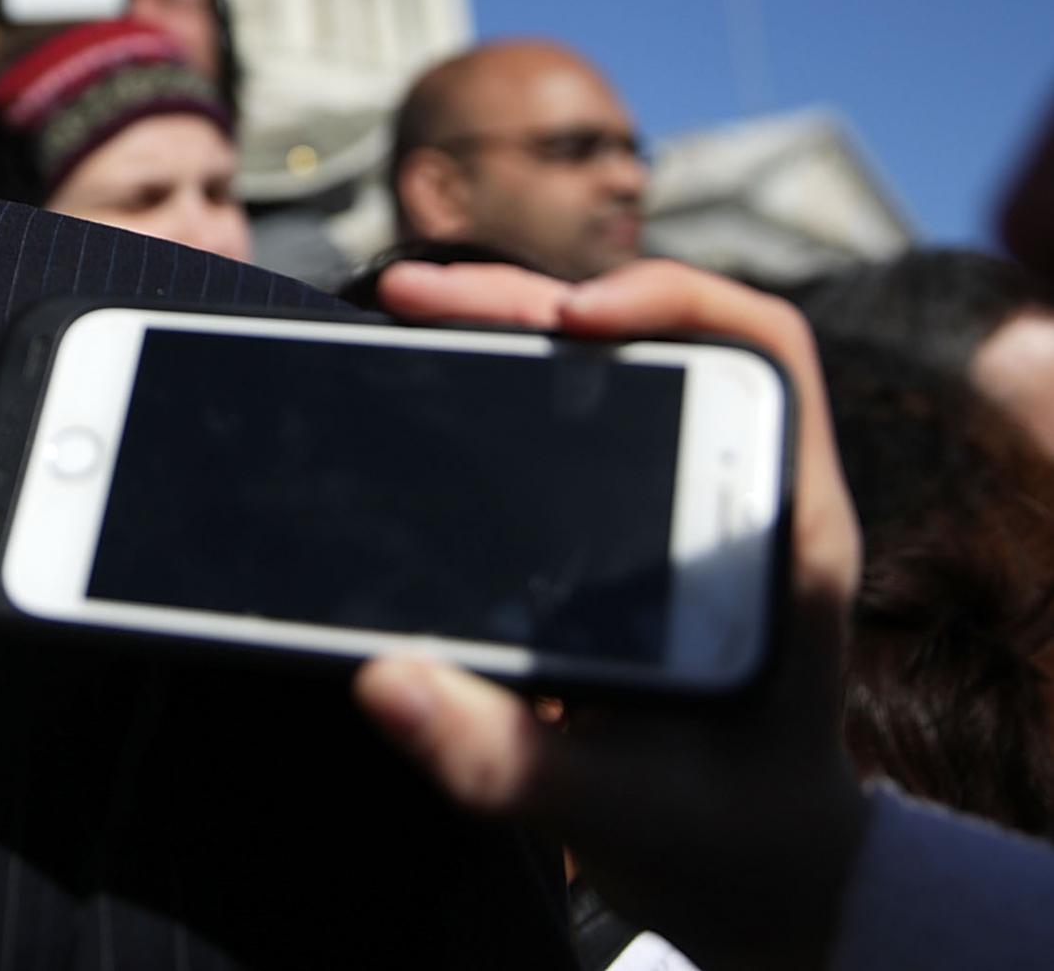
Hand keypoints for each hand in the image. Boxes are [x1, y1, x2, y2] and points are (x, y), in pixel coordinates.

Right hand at [351, 260, 869, 970]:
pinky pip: (572, 404)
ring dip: (505, 321)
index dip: (673, 303)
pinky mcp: (628, 512)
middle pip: (656, 333)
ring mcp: (683, 495)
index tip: (570, 318)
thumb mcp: (614, 813)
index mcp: (782, 539)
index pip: (764, 355)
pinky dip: (498, 367)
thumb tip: (384, 679)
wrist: (748, 869)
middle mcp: (738, 492)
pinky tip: (423, 364)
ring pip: (604, 358)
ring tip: (403, 306)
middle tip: (420, 298)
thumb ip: (503, 758)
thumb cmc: (712, 839)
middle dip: (532, 298)